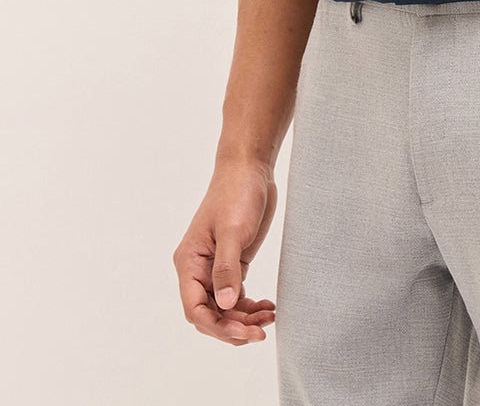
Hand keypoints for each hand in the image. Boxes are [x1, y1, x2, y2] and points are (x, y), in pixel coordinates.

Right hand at [174, 160, 278, 344]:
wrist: (250, 168)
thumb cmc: (236, 193)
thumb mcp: (233, 230)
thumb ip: (227, 268)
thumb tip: (224, 304)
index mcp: (189, 262)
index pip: (194, 308)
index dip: (216, 326)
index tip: (242, 331)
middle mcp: (198, 269)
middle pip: (210, 314)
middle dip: (232, 327)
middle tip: (260, 332)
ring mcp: (215, 267)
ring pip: (224, 308)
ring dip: (245, 318)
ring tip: (270, 318)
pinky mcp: (233, 263)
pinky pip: (236, 296)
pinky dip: (250, 306)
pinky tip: (268, 307)